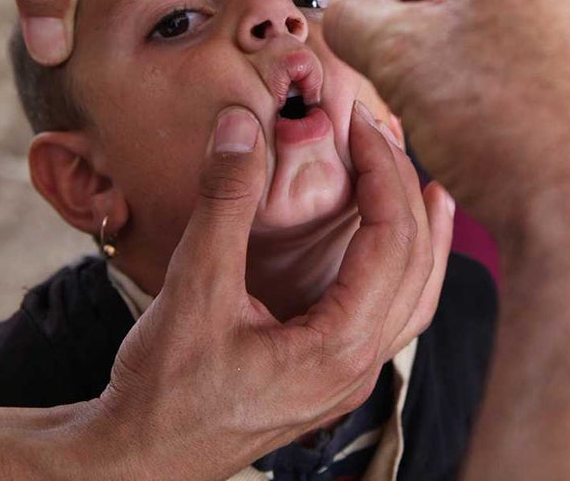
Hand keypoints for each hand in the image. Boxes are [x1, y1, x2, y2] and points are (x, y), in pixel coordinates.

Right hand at [96, 105, 452, 479]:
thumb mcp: (194, 286)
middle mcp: (357, 368)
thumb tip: (241, 124)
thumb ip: (225, 201)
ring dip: (422, 238)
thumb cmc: (164, 388)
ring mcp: (345, 381)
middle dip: (403, 191)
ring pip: (413, 299)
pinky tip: (382, 257)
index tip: (357, 121)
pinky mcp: (324, 381)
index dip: (383, 170)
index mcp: (340, 345)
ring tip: (430, 193)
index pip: (394, 239)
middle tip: (378, 134)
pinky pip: (387, 320)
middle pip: (415, 265)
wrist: (140, 461)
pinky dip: (399, 274)